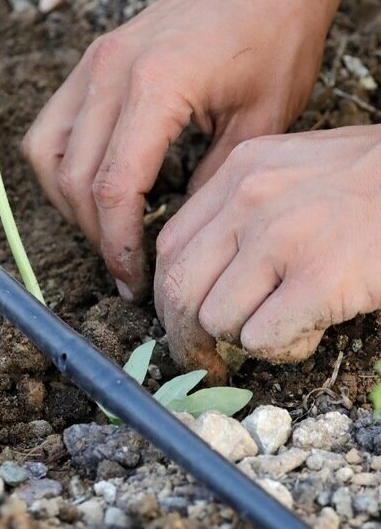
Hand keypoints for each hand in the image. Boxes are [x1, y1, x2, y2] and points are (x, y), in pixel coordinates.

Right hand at [22, 0, 329, 296]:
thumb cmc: (276, 37)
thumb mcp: (261, 122)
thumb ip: (210, 184)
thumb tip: (175, 237)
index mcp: (156, 85)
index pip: (114, 186)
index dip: (118, 243)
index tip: (134, 278)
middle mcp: (109, 71)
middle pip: (74, 178)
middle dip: (95, 233)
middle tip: (126, 265)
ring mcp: (92, 63)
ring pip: (46, 154)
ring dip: (68, 202)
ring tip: (105, 228)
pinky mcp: (90, 61)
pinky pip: (50, 126)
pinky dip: (60, 166)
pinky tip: (91, 184)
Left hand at [155, 126, 380, 381]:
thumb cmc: (370, 181)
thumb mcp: (290, 169)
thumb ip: (239, 208)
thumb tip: (204, 271)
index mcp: (237, 173)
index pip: (169, 247)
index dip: (168, 297)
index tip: (181, 323)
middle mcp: (248, 201)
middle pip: (179, 287)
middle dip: (185, 336)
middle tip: (206, 359)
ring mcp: (281, 238)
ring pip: (216, 318)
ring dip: (244, 339)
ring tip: (284, 325)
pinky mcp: (320, 277)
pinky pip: (262, 338)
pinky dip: (280, 348)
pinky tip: (309, 330)